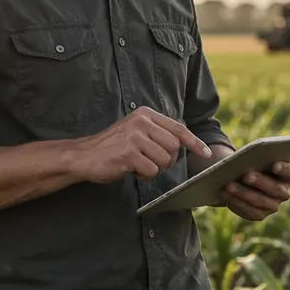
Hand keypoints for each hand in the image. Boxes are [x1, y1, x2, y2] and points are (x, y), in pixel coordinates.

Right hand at [71, 106, 211, 182]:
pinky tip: (130, 169)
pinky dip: (144, 175)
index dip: (194, 142)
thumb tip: (184, 145)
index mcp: (145, 114)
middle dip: (168, 160)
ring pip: (164, 159)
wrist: (83, 156)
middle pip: (174, 146)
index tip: (206, 154)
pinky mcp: (128, 153)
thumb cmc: (112, 147)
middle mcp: (141, 122)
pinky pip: (151, 170)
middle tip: (152, 163)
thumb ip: (157, 134)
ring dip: (155, 168)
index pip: (178, 128)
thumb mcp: (136, 132)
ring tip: (138, 165)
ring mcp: (134, 136)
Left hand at [219, 159, 289, 221]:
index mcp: (287, 175)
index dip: (284, 169)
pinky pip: (251, 212)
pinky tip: (226, 195)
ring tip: (229, 186)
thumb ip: (255, 157)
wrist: (241, 179)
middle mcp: (283, 192)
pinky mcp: (261, 214)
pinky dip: (237, 204)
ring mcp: (273, 205)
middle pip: (276, 189)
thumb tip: (244, 161)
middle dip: (260, 182)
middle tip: (246, 176)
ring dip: (244, 194)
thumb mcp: (255, 158)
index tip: (274, 165)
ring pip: (261, 202)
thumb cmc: (251, 164)